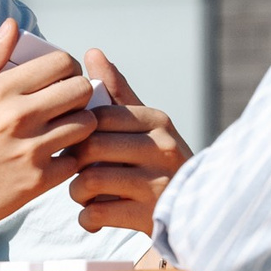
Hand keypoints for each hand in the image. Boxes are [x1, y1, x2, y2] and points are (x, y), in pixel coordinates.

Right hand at [0, 20, 99, 236]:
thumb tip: (12, 26)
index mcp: (0, 90)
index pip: (61, 63)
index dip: (67, 68)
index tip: (60, 79)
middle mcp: (19, 116)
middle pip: (81, 90)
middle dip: (79, 93)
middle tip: (67, 104)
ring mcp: (30, 150)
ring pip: (86, 125)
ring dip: (80, 126)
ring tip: (64, 130)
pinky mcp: (37, 181)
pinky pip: (75, 161)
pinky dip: (70, 159)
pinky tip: (55, 158)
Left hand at [66, 50, 192, 234]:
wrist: (196, 212)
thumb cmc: (159, 162)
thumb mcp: (145, 125)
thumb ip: (117, 92)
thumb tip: (92, 53)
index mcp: (157, 121)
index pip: (99, 116)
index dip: (77, 131)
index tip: (76, 144)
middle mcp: (161, 149)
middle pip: (91, 146)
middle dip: (74, 161)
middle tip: (75, 170)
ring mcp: (157, 184)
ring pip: (90, 180)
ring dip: (77, 192)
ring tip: (84, 195)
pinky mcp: (149, 216)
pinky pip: (96, 213)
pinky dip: (87, 218)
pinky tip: (94, 216)